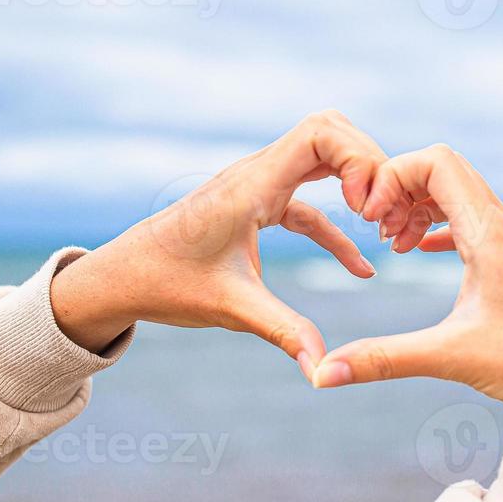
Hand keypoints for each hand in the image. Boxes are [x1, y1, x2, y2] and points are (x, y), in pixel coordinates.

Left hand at [51, 110, 389, 378]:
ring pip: (320, 157)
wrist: (119, 280)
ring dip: (354, 183)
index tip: (367, 206)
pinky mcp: (254, 208)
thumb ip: (283, 331)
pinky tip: (360, 268)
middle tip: (384, 212)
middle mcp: (256, 174)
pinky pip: (308, 205)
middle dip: (368, 163)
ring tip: (382, 227)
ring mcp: (256, 188)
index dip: (358, 157)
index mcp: (252, 184)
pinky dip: (336, 227)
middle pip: (330, 132)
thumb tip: (322, 369)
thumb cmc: (166, 285)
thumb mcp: (230, 308)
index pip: (321, 133)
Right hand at [311, 144, 502, 441]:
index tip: (371, 221)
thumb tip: (320, 375)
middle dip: (401, 189)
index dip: (393, 177)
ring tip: (393, 246)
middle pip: (445, 169)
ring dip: (420, 206)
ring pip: (460, 193)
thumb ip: (382, 360)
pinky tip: (418, 252)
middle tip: (376, 232)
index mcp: (490, 234)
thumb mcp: (449, 358)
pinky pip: (472, 218)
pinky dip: (440, 223)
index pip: (437, 162)